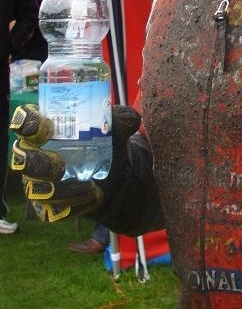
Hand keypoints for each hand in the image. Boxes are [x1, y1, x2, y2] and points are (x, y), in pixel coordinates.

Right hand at [10, 104, 140, 221]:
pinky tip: (92, 197)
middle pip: (22, 161)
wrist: (114, 174)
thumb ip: (122, 120)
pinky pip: (53, 211)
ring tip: (88, 186)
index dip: (26, 123)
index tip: (42, 126)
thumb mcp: (116, 128)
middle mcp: (35, 156)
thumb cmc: (106, 143)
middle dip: (37, 163)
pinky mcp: (49, 206)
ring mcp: (39, 183)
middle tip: (59, 164)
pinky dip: (74, 206)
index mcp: (45, 130)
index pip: (24, 122)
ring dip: (60, 190)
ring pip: (37, 190)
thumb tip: (131, 119)